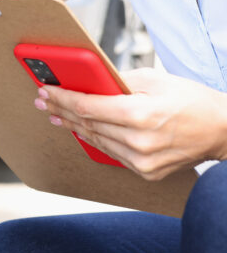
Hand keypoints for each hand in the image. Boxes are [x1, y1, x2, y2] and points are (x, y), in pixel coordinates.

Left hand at [34, 67, 226, 179]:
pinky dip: (95, 139)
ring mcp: (142, 161)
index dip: (62, 98)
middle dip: (62, 110)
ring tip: (56, 114)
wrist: (223, 130)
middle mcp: (139, 142)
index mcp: (140, 115)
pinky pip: (111, 153)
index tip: (45, 91)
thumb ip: (116, 80)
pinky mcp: (146, 172)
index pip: (87, 107)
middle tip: (43, 100)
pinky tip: (81, 129)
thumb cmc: (191, 100)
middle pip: (87, 125)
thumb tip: (86, 79)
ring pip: (95, 141)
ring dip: (73, 126)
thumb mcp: (153, 79)